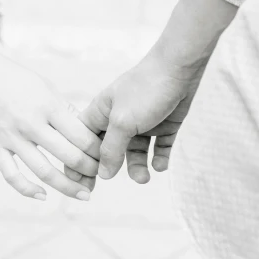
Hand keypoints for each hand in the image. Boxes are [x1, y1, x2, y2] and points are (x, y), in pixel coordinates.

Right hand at [0, 48, 101, 199]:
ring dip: (68, 187)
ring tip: (84, 194)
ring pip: (45, 171)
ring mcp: (11, 137)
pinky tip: (44, 195)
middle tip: (100, 174)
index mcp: (48, 105)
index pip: (82, 136)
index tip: (107, 156)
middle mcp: (31, 123)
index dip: (99, 150)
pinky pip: (13, 176)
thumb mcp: (43, 86)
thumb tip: (85, 131)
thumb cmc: (11, 77)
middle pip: (69, 155)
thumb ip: (64, 110)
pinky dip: (28, 190)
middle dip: (90, 169)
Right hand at [66, 49, 204, 184]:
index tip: (80, 182)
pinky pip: (158, 148)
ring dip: (137, 167)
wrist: (180, 68)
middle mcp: (119, 119)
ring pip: (134, 153)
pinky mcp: (163, 125)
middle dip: (105, 169)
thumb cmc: (145, 89)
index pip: (83, 141)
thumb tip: (103, 175)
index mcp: (101, 113)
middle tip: (97, 190)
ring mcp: (142, 122)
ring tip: (145, 178)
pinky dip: (158, 159)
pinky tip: (159, 166)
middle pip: (107, 150)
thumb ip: (111, 150)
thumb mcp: (122, 122)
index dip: (79, 161)